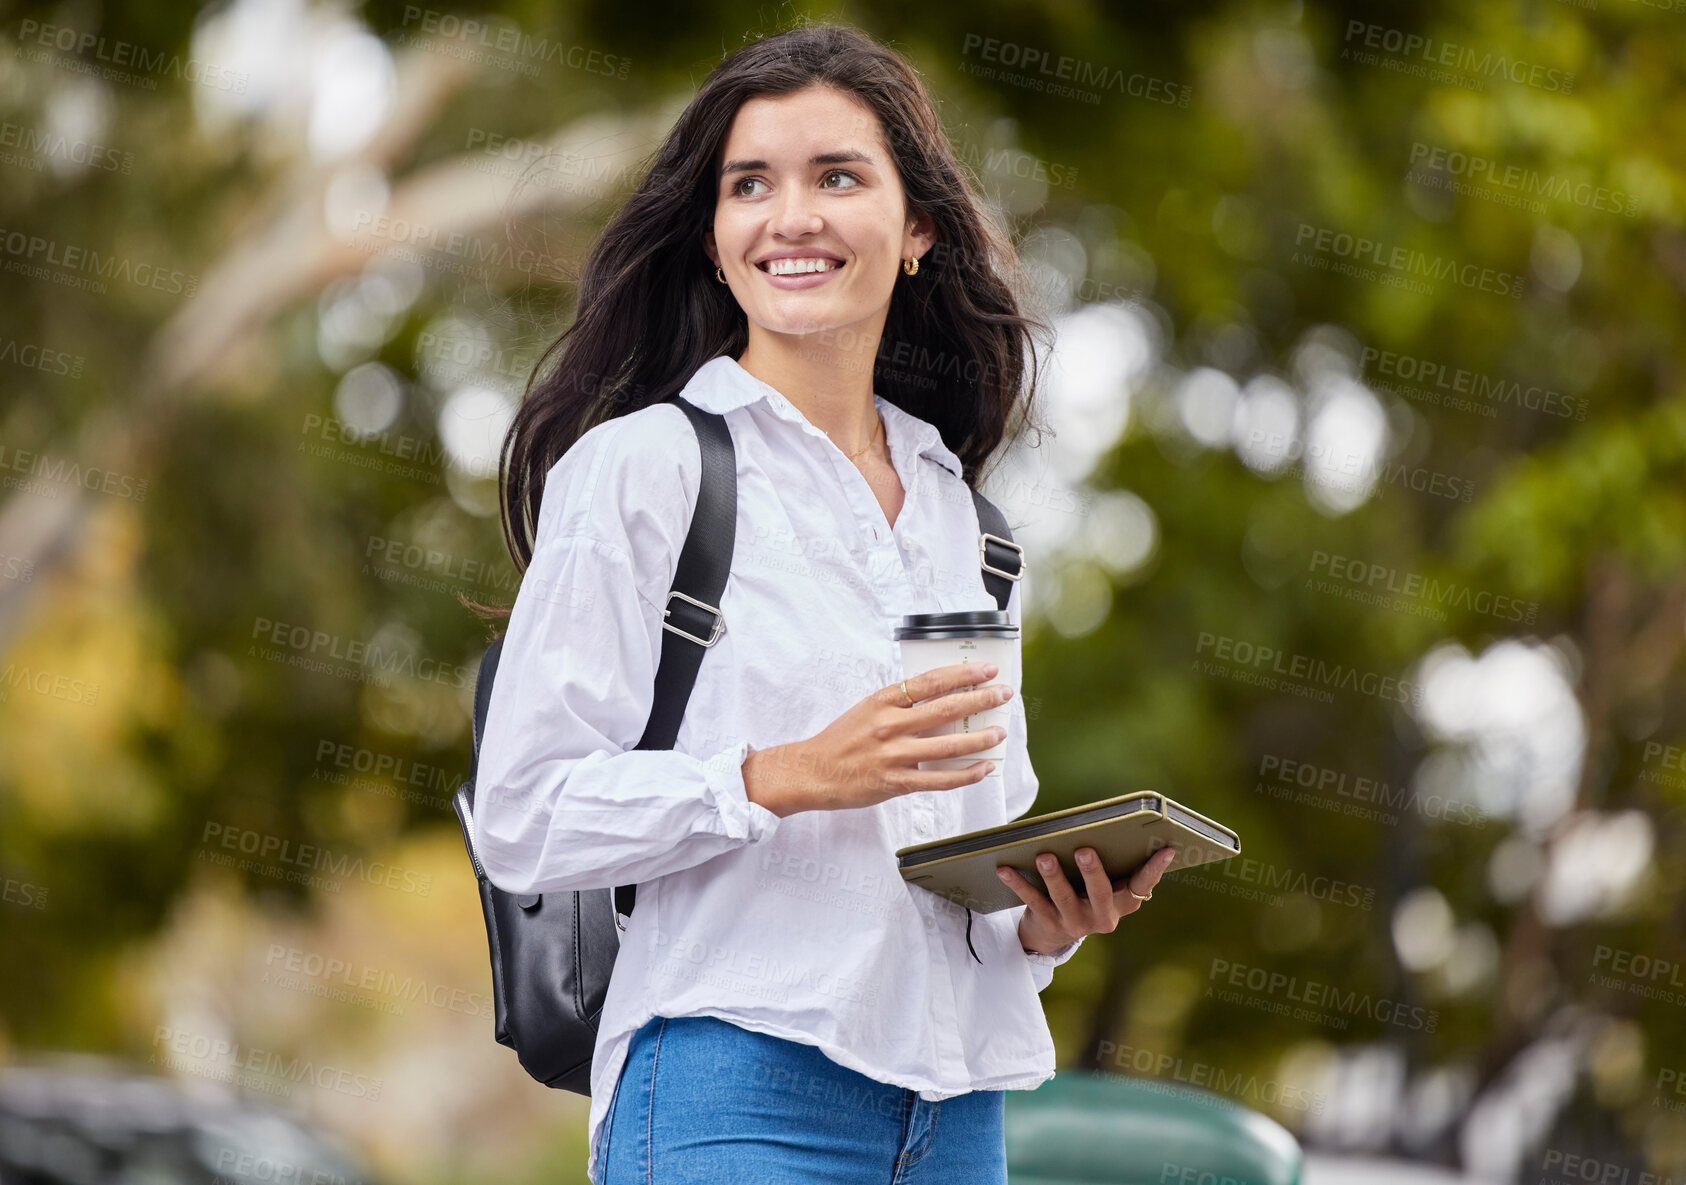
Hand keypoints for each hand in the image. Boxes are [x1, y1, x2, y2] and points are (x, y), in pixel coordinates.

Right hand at [741, 662, 1012, 815]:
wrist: (811, 771)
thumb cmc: (840, 740)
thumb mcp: (867, 710)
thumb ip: (901, 706)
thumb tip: (942, 700)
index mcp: (883, 701)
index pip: (931, 681)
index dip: (963, 674)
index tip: (986, 670)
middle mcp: (890, 725)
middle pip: (946, 708)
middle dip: (980, 699)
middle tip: (1003, 694)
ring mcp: (894, 755)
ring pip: (947, 746)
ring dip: (979, 739)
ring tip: (999, 733)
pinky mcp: (895, 783)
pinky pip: (938, 780)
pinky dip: (965, 775)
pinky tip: (982, 769)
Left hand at [999, 845, 1176, 954]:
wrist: (1051, 933)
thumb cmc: (1083, 892)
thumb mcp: (1103, 883)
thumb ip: (1113, 864)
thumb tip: (1118, 828)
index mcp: (1123, 902)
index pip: (1143, 884)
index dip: (1155, 868)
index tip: (1166, 848)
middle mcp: (1103, 916)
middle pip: (1101, 894)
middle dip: (1093, 872)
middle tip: (1084, 849)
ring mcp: (1076, 924)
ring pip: (1064, 898)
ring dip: (1054, 876)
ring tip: (1044, 856)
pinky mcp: (1049, 925)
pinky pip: (1033, 902)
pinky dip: (1019, 883)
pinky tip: (1005, 868)